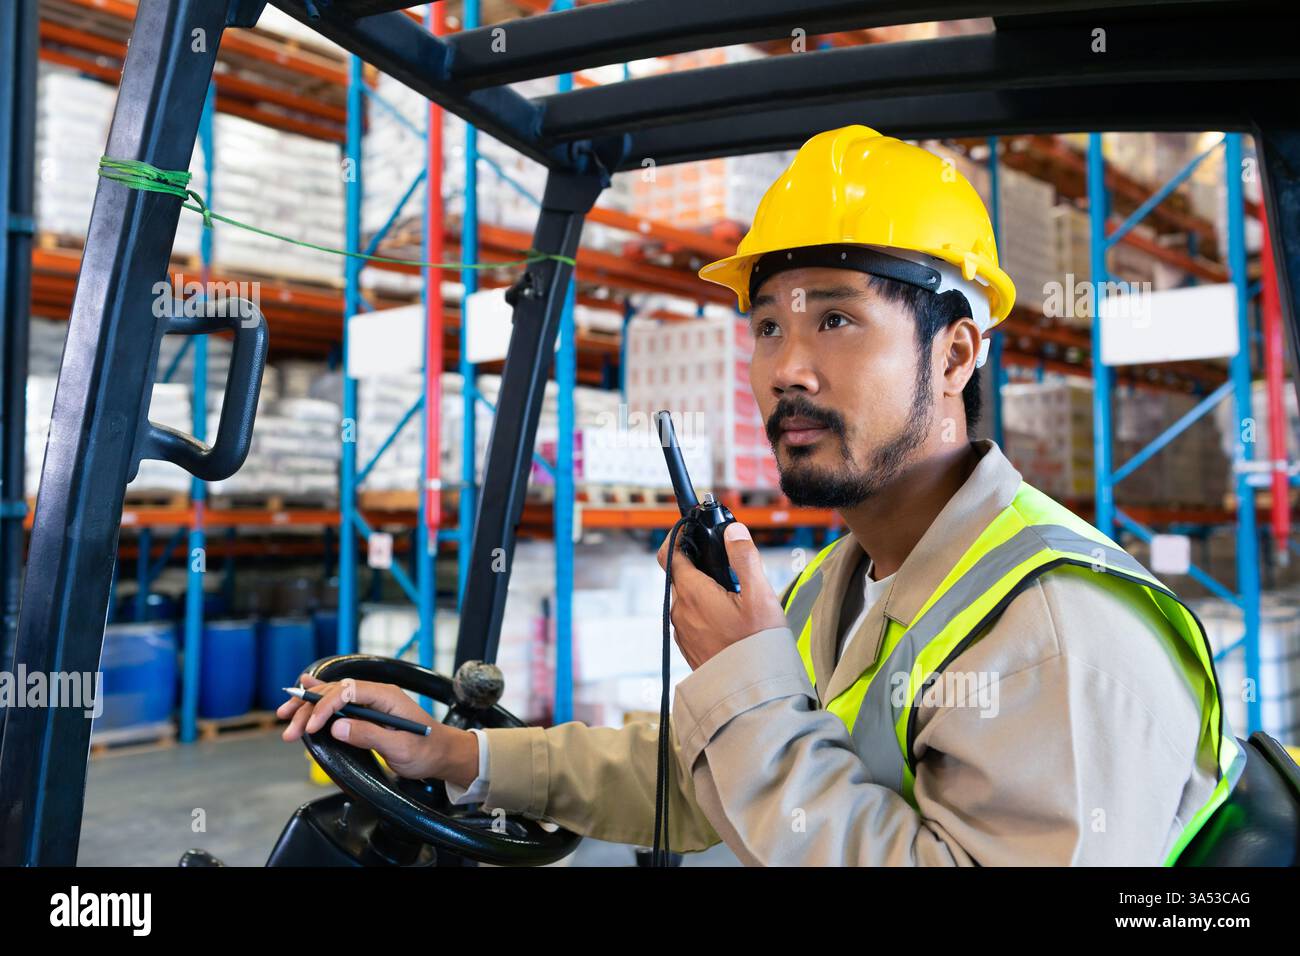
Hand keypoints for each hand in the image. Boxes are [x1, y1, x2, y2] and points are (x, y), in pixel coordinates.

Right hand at [278, 675, 476, 785]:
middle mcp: (377, 693)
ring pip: (333, 696)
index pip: (347, 692)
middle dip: (309, 709)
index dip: (325, 707)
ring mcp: (371, 701)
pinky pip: (339, 700)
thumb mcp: (400, 747)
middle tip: (289, 729)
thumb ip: (370, 735)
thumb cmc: (426, 750)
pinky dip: (319, 698)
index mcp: (386, 696)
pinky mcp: (367, 711)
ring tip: (285, 716)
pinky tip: (304, 688)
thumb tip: (337, 727)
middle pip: (334, 693)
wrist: (441, 753)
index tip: (311, 727)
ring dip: (308, 706)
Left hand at [656, 521, 787, 668]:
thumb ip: (744, 558)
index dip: (678, 537)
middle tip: (732, 570)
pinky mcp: (689, 647)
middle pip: (682, 575)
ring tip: (737, 600)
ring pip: (688, 598)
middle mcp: (680, 611)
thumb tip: (733, 531)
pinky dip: (707, 612)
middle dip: (704, 566)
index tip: (693, 531)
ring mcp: (682, 631)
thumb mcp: (760, 596)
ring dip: (706, 591)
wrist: (752, 694)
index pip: (669, 554)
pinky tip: (732, 623)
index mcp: (692, 593)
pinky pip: (693, 619)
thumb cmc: (757, 647)